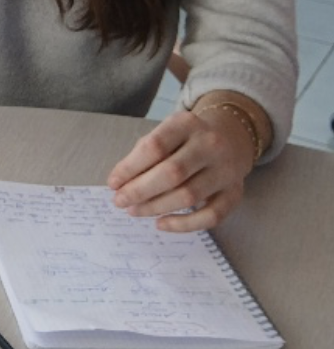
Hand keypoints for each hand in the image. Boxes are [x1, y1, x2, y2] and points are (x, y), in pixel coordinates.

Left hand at [106, 103, 259, 231]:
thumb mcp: (165, 133)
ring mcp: (227, 170)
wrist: (232, 136)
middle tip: (119, 201)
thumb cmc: (186, 138)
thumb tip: (119, 183)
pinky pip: (211, 216)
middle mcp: (211, 145)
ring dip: (155, 207)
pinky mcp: (235, 193)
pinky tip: (160, 223)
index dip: (129, 168)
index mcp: (187, 124)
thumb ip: (143, 154)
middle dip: (140, 191)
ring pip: (189, 196)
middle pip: (172, 173)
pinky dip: (183, 224)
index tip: (112, 183)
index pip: (154, 146)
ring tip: (134, 210)